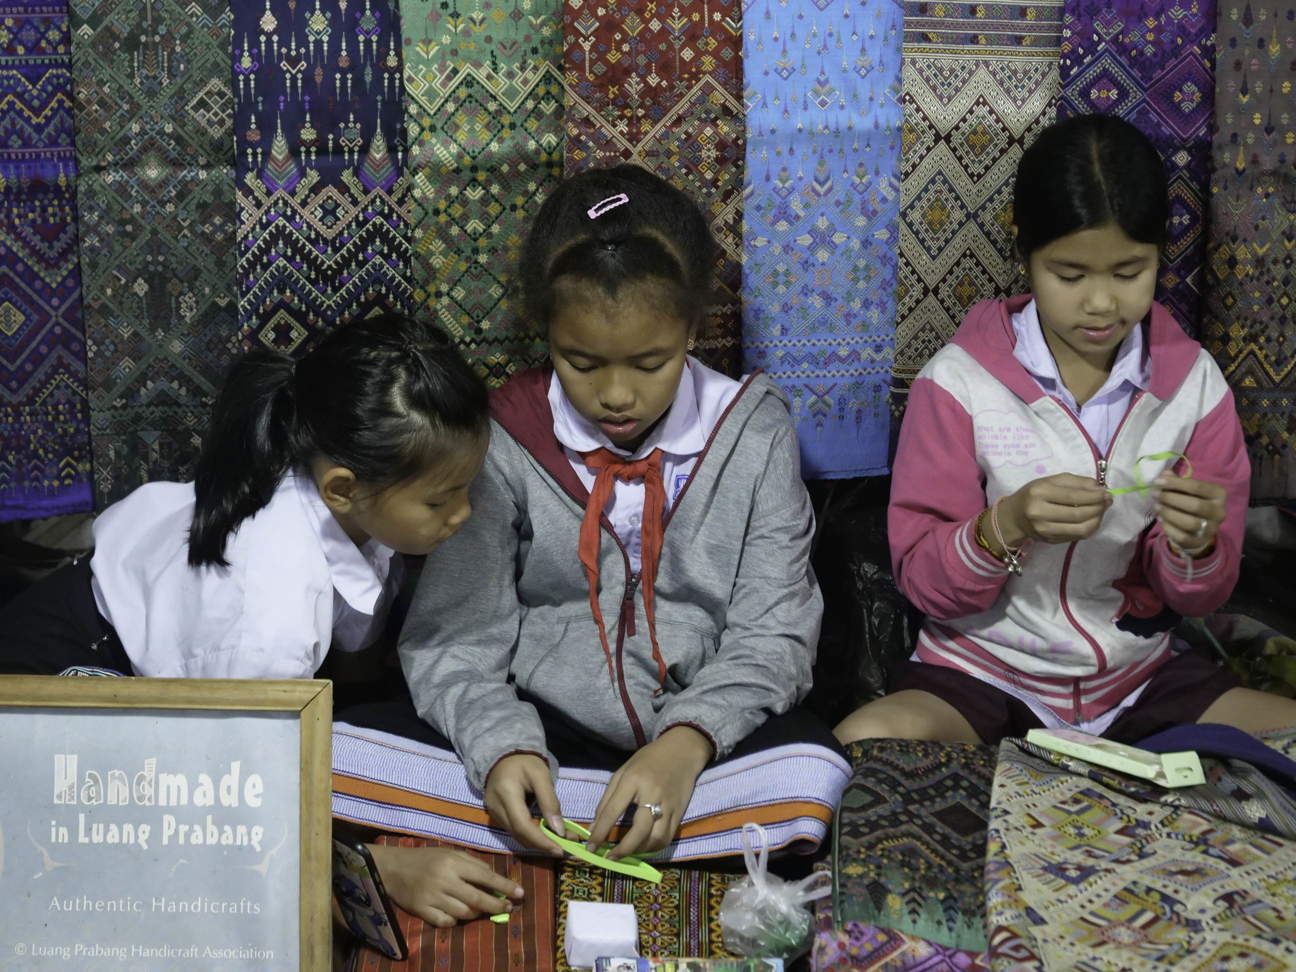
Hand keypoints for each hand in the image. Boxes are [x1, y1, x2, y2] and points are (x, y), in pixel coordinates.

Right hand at [366, 842, 522, 927]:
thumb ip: (472, 863)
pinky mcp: (422, 911)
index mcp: (453, 862)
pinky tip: (458, 915)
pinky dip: (456, 920)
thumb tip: (494, 877)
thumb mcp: (449, 853)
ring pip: (464, 912)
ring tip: (483, 910)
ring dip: (477, 914)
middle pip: (477, 898)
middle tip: (509, 908)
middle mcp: (444, 880)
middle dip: (496, 905)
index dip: (505, 886)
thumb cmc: (424, 858)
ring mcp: (433, 897)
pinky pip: (447, 922)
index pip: (485, 876)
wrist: (391, 868)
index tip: (520, 893)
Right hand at [483, 753, 564, 853]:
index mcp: (506, 794)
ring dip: (538, 843)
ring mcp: (493, 814)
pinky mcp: (495, 817)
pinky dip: (530, 837)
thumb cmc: (525, 763)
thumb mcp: (541, 775)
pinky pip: (514, 832)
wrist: (503, 758)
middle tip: (566, 849)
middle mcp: (496, 807)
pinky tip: (545, 835)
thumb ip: (550, 802)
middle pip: (519, 835)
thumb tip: (559, 830)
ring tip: (560, 842)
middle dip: (542, 845)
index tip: (560, 850)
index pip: (523, 826)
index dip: (541, 841)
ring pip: (516, 837)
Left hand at [586, 726, 712, 860]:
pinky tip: (642, 848)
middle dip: (623, 849)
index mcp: (633, 780)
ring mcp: (669, 805)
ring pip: (656, 838)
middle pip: (639, 830)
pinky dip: (653, 847)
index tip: (590, 848)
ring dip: (639, 851)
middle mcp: (652, 793)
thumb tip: (594, 828)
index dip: (600, 832)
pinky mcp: (679, 812)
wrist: (682, 751)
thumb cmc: (648, 759)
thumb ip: (607, 799)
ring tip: (626, 853)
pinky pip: (667, 837)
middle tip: (610, 858)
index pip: (613, 811)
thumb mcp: (623, 772)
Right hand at [996, 474, 1111, 546]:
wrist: (1014, 517)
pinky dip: (1090, 527)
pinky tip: (1092, 519)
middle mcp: (1040, 513)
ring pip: (1081, 529)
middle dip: (1098, 507)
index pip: (1073, 496)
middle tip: (1108, 501)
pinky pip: (1078, 536)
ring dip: (1097, 519)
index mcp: (1039, 493)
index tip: (1107, 492)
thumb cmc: (1034, 494)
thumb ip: (1076, 482)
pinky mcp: (1051, 540)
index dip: (1094, 496)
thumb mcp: (1050, 481)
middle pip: (1079, 514)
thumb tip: (1099, 489)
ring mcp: (1045, 530)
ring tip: (1101, 510)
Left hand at [1154, 473, 1225, 555]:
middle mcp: (1219, 512)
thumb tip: (1164, 474)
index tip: (1158, 481)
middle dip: (1171, 499)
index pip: (1197, 487)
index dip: (1175, 483)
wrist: (1200, 527)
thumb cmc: (1192, 501)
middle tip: (1155, 494)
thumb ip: (1177, 481)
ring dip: (1169, 513)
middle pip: (1195, 505)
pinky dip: (1168, 527)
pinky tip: (1161, 519)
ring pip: (1190, 523)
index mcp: (1219, 494)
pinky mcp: (1200, 542)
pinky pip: (1182, 536)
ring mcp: (1211, 529)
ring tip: (1156, 506)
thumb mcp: (1187, 489)